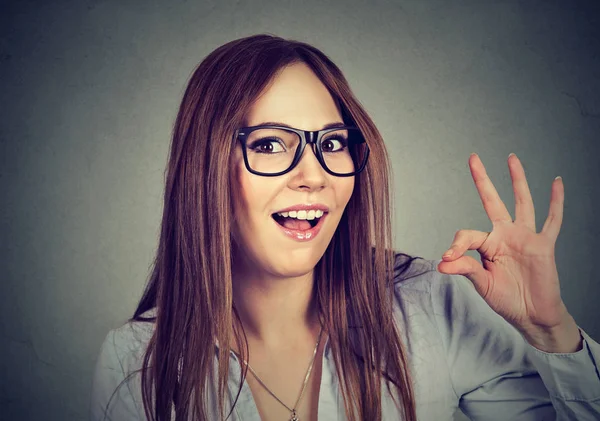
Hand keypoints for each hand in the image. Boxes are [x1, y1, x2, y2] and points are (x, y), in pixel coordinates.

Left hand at [437, 153, 579, 350]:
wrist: (532, 315)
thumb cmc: (506, 299)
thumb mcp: (482, 284)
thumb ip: (465, 269)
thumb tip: (441, 264)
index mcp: (487, 245)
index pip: (468, 234)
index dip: (456, 245)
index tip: (448, 260)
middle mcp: (505, 235)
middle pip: (493, 201)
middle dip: (483, 180)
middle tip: (473, 158)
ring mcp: (525, 238)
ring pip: (522, 202)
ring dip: (517, 180)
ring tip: (511, 158)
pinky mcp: (544, 245)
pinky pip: (552, 220)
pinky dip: (556, 202)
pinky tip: (556, 182)